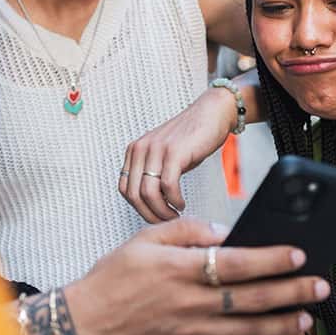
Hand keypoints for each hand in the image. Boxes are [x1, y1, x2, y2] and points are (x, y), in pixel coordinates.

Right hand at [64, 217, 328, 334]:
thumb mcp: (143, 240)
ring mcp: (190, 333)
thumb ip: (185, 231)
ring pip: (248, 330)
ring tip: (306, 317)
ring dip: (282, 324)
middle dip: (292, 292)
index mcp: (180, 269)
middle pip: (252, 299)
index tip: (298, 254)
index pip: (238, 263)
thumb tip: (223, 231)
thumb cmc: (112, 279)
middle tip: (320, 286)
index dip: (271, 259)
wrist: (84, 326)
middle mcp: (191, 303)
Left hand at [119, 71, 259, 221]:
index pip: (124, 188)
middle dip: (149, 214)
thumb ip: (152, 174)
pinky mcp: (174, 151)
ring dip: (162, 211)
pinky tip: (181, 203)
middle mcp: (141, 148)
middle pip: (133, 194)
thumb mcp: (163, 156)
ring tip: (174, 214)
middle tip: (165, 221)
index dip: (138, 208)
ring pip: (147, 193)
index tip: (153, 215)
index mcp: (135, 150)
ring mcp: (156, 149)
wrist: (211, 114)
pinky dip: (174, 200)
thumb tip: (149, 205)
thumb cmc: (190, 137)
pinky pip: (167, 185)